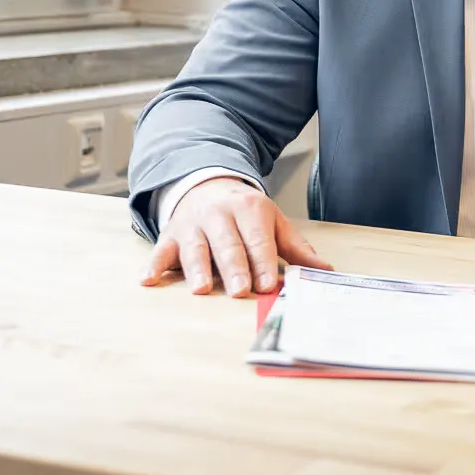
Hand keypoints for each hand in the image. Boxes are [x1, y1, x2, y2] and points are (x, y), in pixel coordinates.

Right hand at [141, 176, 330, 296]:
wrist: (206, 183)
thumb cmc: (244, 212)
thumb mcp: (272, 221)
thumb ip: (296, 247)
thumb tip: (325, 270)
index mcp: (250, 209)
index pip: (258, 239)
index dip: (263, 262)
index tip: (268, 284)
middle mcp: (220, 215)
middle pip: (228, 245)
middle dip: (234, 268)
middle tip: (240, 291)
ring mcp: (193, 224)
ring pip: (196, 248)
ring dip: (197, 269)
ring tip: (200, 289)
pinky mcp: (171, 234)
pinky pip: (161, 249)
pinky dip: (154, 265)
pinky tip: (149, 280)